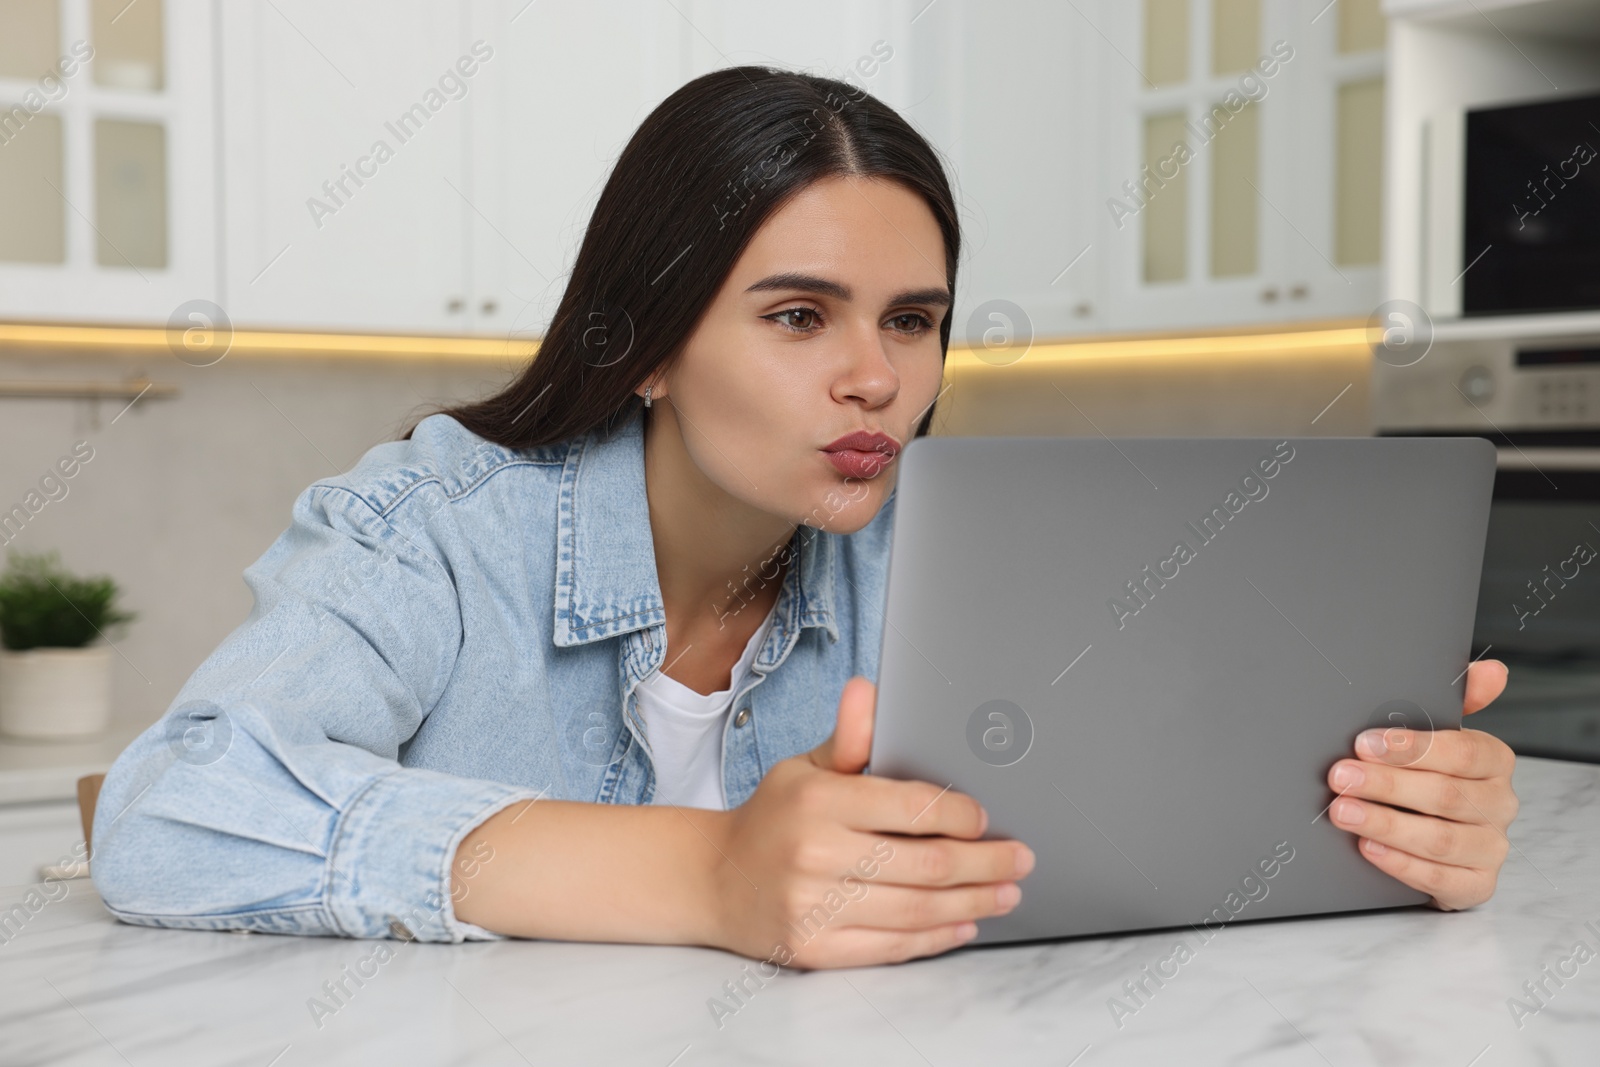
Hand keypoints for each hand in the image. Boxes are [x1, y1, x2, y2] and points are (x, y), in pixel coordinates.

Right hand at [705, 676, 1034, 968]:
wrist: (713, 879)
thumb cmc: (774, 818)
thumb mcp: (805, 768)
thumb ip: (849, 738)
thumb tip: (868, 689)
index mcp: (818, 801)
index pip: (910, 807)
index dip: (959, 815)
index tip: (987, 820)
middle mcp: (815, 854)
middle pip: (925, 864)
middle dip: (985, 864)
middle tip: (1020, 859)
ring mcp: (814, 907)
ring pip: (916, 910)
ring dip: (972, 904)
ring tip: (1005, 894)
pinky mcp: (814, 949)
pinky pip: (891, 948)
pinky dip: (935, 938)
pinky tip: (963, 925)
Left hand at [1325, 659, 1517, 909]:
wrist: (1438, 836)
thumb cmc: (1431, 773)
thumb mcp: (1436, 732)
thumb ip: (1456, 699)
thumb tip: (1491, 672)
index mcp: (1493, 761)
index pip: (1465, 752)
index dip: (1413, 749)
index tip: (1365, 744)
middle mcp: (1498, 804)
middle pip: (1445, 796)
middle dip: (1386, 786)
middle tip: (1340, 777)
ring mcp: (1490, 847)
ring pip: (1440, 840)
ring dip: (1386, 824)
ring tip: (1343, 811)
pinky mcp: (1476, 884)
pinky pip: (1441, 879)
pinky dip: (1400, 864)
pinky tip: (1367, 847)